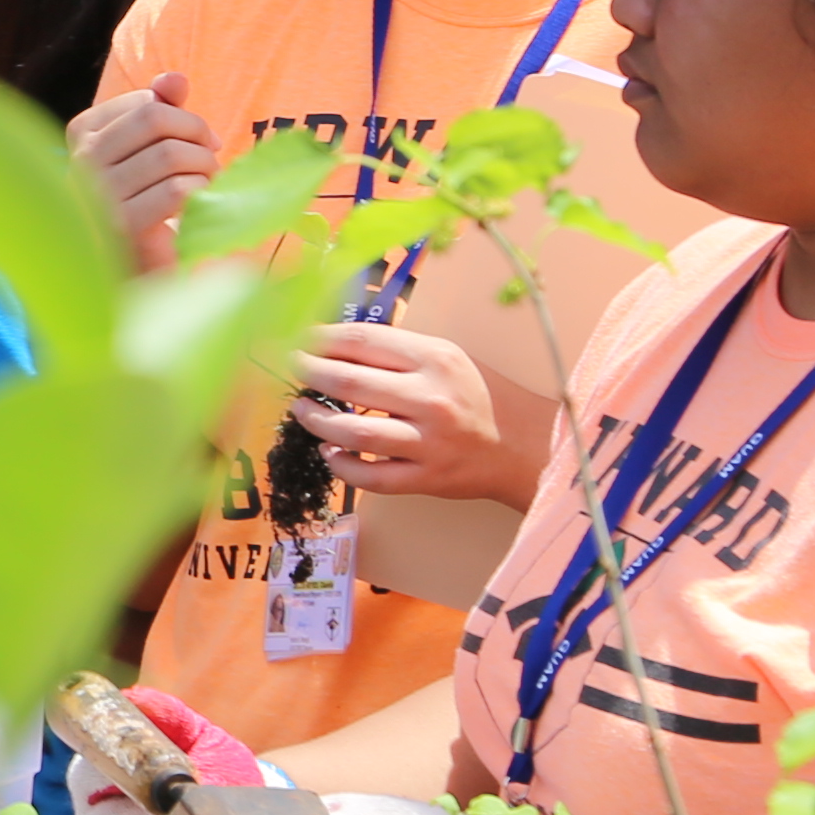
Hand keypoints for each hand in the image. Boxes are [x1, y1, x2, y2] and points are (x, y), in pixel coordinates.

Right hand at [70, 70, 215, 270]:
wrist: (135, 267)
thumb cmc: (146, 198)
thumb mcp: (152, 145)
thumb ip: (161, 108)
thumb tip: (175, 78)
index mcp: (82, 132)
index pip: (147, 100)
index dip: (184, 117)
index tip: (199, 140)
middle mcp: (81, 160)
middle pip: (156, 119)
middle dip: (197, 134)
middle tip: (212, 156)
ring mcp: (98, 195)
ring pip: (170, 154)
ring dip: (204, 166)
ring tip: (207, 181)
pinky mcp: (122, 227)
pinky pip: (176, 191)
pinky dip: (199, 191)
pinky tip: (199, 201)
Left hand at [283, 322, 526, 504]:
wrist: (524, 445)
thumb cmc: (480, 395)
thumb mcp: (448, 358)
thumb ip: (398, 352)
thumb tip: (336, 344)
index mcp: (435, 358)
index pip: (363, 341)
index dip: (321, 337)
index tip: (297, 337)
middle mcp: (431, 398)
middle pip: (350, 381)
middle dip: (308, 372)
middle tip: (289, 369)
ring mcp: (428, 442)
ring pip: (354, 432)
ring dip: (317, 421)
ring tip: (302, 411)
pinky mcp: (427, 478)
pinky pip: (372, 476)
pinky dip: (342, 465)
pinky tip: (330, 452)